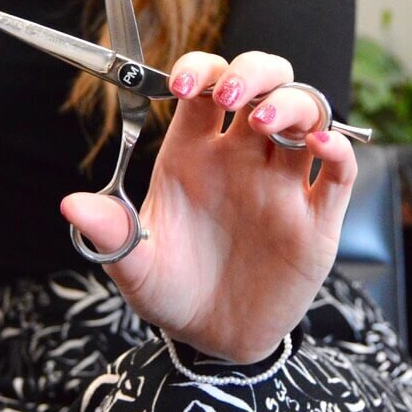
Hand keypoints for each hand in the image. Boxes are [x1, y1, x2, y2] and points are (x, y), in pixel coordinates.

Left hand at [60, 51, 356, 363]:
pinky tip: (322, 147)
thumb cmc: (171, 293)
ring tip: (264, 122)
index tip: (182, 84)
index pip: (203, 85)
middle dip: (251, 72)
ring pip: (305, 113)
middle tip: (231, 95)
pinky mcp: (316, 219)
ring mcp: (281, 184)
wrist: (212, 342)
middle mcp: (241, 157)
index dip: (198, 69)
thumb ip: (110, 234)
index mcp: (194, 154)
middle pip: (262, 82)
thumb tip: (72, 206)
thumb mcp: (134, 268)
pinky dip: (339, 150)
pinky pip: (339, 172)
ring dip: (291, 103)